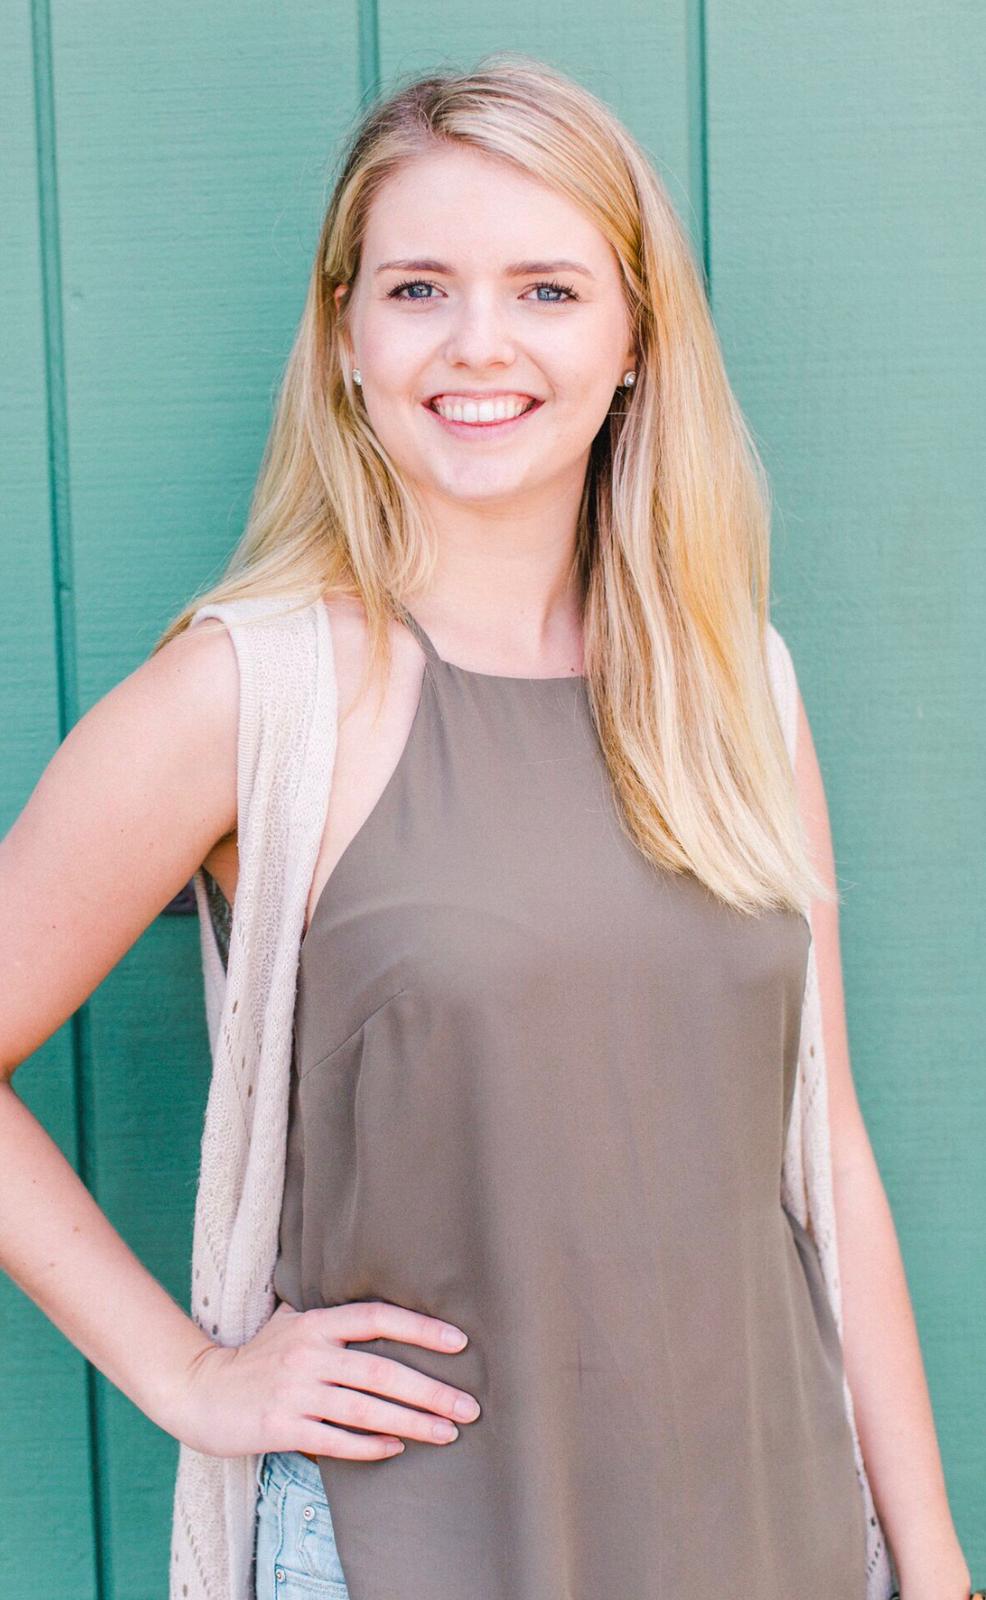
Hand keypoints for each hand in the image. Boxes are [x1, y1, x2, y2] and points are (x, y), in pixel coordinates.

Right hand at [164, 1299, 481, 1459]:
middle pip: (381, 1372)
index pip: (376, 1318)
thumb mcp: (289, 1323)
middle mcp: (308, 1354)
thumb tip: (379, 1307)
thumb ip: (329, 1316)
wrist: (200, 1391)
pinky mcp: (281, 1427)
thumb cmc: (254, 1358)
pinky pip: (336, 1441)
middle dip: (431, 1390)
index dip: (420, 1328)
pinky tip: (396, 1449)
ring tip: (447, 1433)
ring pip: (366, 1410)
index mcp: (315, 1323)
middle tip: (470, 1406)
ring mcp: (294, 1392)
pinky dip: (369, 1446)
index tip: (459, 1342)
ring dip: (412, 1423)